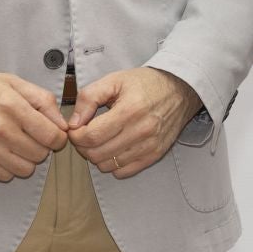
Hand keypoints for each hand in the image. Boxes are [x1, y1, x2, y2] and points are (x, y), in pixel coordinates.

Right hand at [0, 71, 68, 181]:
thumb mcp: (14, 83)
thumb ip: (43, 100)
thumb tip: (62, 123)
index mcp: (14, 107)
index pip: (52, 136)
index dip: (58, 137)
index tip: (53, 134)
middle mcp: (1, 130)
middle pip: (40, 154)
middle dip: (41, 147)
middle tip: (31, 137)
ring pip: (25, 169)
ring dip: (26, 159)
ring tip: (17, 145)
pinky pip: (4, 176)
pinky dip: (8, 167)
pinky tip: (3, 152)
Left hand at [67, 67, 202, 178]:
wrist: (180, 89)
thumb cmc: (146, 83)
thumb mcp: (115, 80)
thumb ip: (89, 97)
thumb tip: (73, 122)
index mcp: (130, 110)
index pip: (91, 136)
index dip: (76, 136)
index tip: (76, 129)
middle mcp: (141, 131)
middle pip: (97, 154)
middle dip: (83, 146)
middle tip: (85, 135)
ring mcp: (150, 145)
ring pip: (108, 165)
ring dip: (97, 156)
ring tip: (100, 140)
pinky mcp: (155, 154)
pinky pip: (124, 171)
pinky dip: (113, 164)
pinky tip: (114, 148)